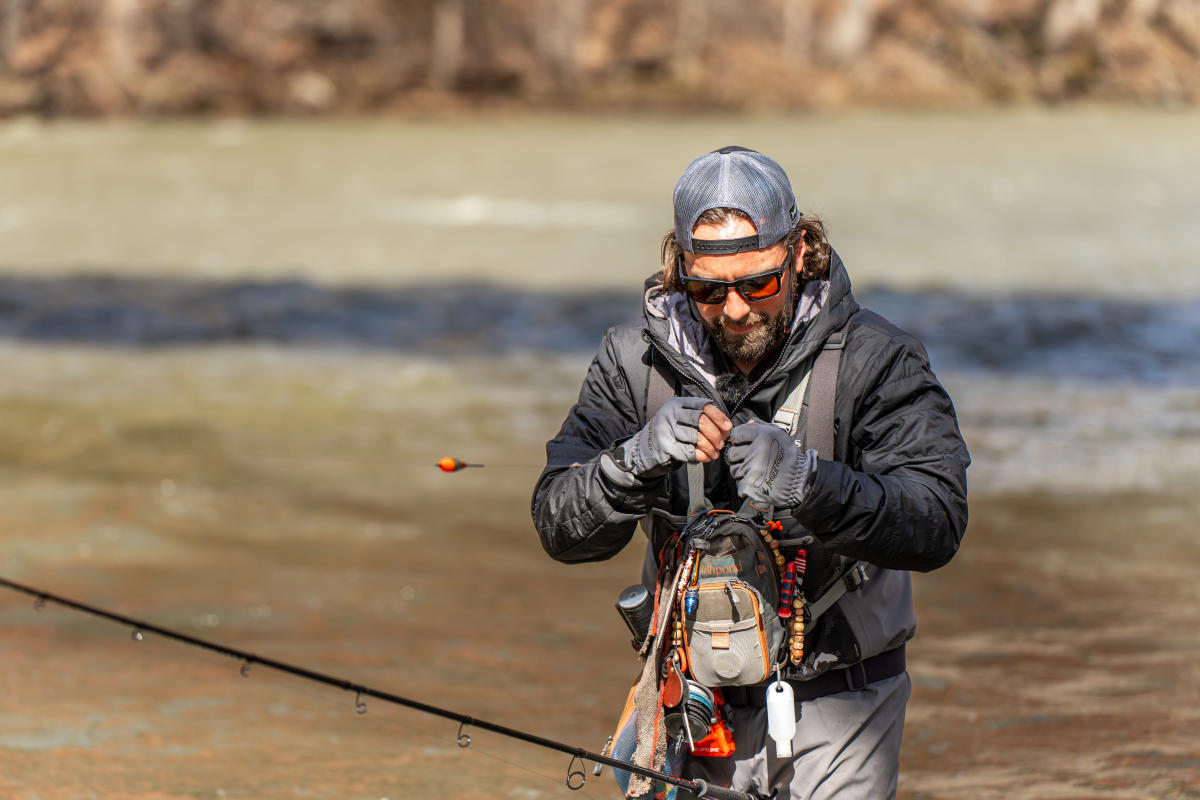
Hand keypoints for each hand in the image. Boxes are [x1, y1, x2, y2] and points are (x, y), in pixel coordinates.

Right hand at [611, 397, 730, 479]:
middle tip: (721, 443)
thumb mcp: (681, 420)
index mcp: (677, 403)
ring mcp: (665, 429)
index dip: (718, 416)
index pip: (702, 405)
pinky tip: (705, 458)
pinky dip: (700, 456)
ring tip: (715, 453)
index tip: (728, 427)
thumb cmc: (669, 435)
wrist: (643, 450)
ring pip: (695, 436)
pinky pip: (688, 451)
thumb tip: (725, 428)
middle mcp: (669, 413)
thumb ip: (700, 419)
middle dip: (715, 433)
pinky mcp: (664, 446)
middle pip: (700, 420)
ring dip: (709, 447)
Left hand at [725, 420, 815, 507]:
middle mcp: (756, 451)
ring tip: (756, 471)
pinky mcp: (750, 484)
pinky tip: (757, 481)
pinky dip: (745, 483)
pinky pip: (738, 482)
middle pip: (732, 453)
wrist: (800, 480)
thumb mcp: (779, 434)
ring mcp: (752, 468)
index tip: (744, 444)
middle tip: (751, 460)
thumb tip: (748, 422)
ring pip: (733, 468)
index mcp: (763, 435)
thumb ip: (761, 426)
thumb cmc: (789, 456)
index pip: (736, 434)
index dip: (739, 440)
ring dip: (741, 470)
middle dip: (739, 456)